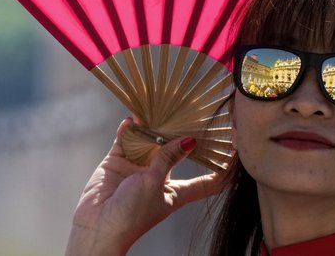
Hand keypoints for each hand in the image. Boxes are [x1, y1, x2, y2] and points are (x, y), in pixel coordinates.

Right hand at [65, 118, 224, 255]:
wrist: (96, 228)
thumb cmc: (132, 214)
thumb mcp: (155, 183)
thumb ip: (169, 157)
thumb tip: (189, 139)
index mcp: (176, 192)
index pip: (207, 182)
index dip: (223, 170)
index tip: (238, 151)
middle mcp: (159, 177)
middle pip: (175, 152)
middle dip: (182, 134)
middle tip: (193, 112)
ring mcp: (138, 169)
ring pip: (149, 142)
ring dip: (153, 126)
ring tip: (162, 107)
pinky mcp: (117, 163)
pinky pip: (125, 141)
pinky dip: (128, 129)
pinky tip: (132, 118)